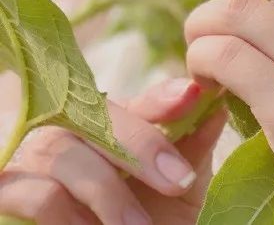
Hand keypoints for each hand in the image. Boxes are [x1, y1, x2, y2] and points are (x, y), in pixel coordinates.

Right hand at [0, 78, 224, 224]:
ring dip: (109, 195)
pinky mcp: (10, 188)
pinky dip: (71, 215)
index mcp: (115, 119)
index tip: (195, 95)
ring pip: (69, 154)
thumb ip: (191, 148)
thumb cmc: (147, 221)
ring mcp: (37, 154)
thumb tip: (218, 105)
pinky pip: (38, 192)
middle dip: (143, 146)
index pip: (140, 98)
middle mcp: (73, 125)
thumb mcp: (177, 190)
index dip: (165, 96)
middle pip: (100, 116)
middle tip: (179, 181)